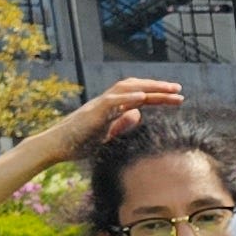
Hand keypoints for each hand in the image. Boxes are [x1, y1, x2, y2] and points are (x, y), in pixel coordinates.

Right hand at [33, 78, 185, 162]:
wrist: (56, 147)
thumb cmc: (79, 142)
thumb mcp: (107, 134)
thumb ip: (121, 124)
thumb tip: (138, 115)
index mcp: (112, 108)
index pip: (138, 97)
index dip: (158, 95)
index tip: (177, 97)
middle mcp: (106, 103)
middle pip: (134, 87)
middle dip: (157, 87)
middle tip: (179, 89)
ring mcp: (99, 106)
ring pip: (125, 89)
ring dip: (148, 88)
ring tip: (168, 89)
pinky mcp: (92, 114)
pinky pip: (111, 102)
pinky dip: (128, 98)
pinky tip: (143, 97)